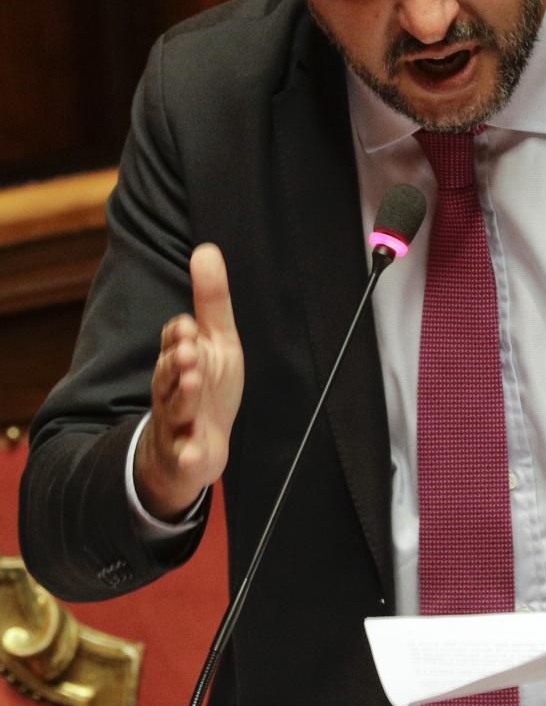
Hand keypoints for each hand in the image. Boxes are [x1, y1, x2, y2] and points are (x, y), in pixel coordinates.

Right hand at [134, 244, 243, 519]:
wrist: (194, 448)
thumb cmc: (206, 387)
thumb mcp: (216, 342)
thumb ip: (212, 301)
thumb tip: (206, 249)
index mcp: (179, 360)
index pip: (174, 343)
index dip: (180, 335)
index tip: (188, 325)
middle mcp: (172, 389)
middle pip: (169, 373)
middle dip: (177, 361)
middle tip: (188, 348)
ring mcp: (177, 423)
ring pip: (174, 409)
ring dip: (182, 395)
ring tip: (192, 381)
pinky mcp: (186, 454)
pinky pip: (185, 456)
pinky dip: (188, 455)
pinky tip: (193, 454)